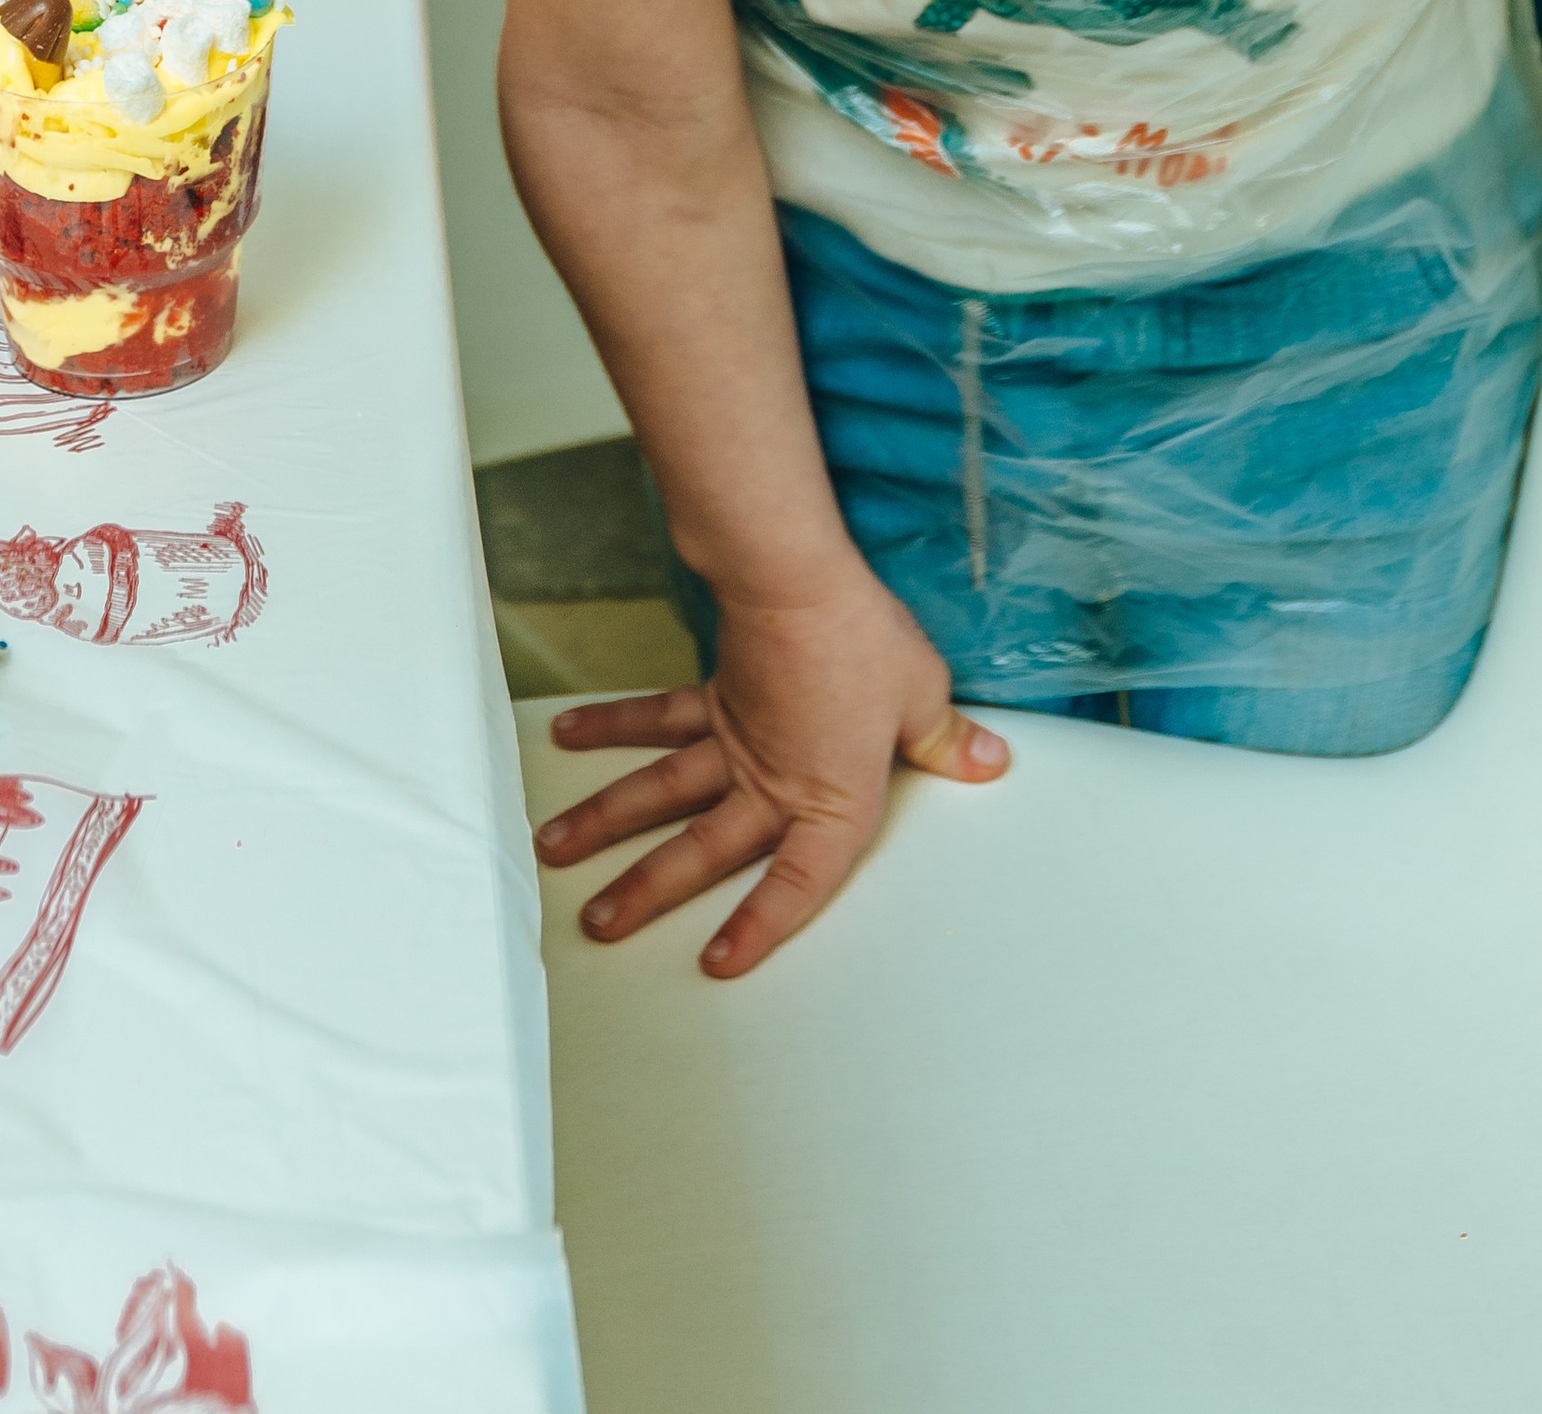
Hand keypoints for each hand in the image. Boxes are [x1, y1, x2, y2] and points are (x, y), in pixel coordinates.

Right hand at [535, 570, 1009, 978]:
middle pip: (700, 850)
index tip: (718, 962)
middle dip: (645, 890)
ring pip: (659, 792)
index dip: (760, 924)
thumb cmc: (863, 640)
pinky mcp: (712, 698)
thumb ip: (946, 740)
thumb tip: (989, 763)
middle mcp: (769, 783)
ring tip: (552, 850)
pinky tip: (567, 735)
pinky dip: (611, 727)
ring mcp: (731, 742)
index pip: (797, 881)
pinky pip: (656, 720)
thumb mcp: (921, 695)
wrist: (798, 579)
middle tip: (595, 924)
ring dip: (604, 822)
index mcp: (829, 800)